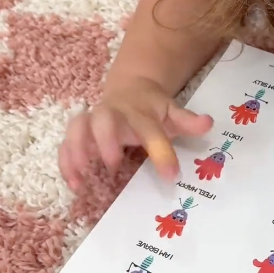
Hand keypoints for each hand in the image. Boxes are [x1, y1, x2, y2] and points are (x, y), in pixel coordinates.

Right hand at [58, 76, 211, 188]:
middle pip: (103, 120)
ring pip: (77, 128)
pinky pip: (65, 144)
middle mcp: (113, 113)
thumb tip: (208, 123)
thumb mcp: (171, 112)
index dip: (161, 152)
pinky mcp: (78, 132)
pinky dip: (65, 162)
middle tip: (114, 166)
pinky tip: (73, 183)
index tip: (171, 176)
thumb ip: (187, 120)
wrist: (129, 89)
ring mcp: (92, 121)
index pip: (150, 130)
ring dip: (77, 150)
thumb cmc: (152, 109)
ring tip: (83, 178)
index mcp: (139, 111)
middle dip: (106, 141)